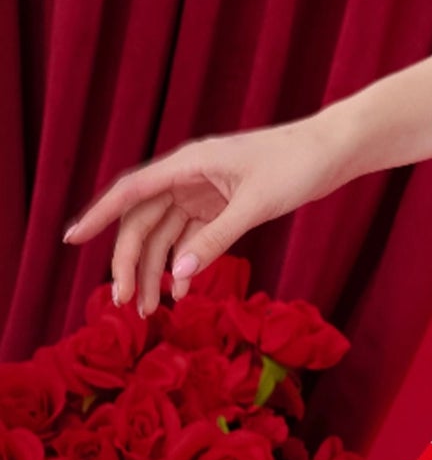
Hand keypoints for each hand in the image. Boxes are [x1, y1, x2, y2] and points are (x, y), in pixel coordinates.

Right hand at [62, 115, 343, 313]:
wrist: (332, 152)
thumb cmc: (296, 166)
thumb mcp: (256, 204)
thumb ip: (217, 238)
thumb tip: (179, 272)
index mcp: (188, 165)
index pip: (131, 191)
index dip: (98, 215)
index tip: (71, 239)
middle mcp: (188, 177)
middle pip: (143, 221)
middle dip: (129, 261)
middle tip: (124, 303)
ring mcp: (203, 193)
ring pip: (165, 234)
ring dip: (155, 269)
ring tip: (149, 308)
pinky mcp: (221, 207)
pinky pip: (192, 238)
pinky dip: (186, 263)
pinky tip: (183, 291)